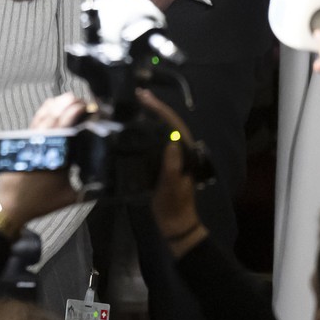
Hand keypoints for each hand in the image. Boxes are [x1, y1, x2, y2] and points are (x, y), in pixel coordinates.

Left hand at [0, 93, 84, 228]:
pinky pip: (35, 119)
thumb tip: (108, 186)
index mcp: (56, 152)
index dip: (79, 111)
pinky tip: (52, 104)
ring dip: (59, 103)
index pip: (68, 124)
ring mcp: (31, 139)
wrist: (9, 204)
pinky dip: (45, 109)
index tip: (91, 107)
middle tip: (85, 102)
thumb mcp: (69, 197)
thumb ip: (89, 191)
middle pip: (57, 114)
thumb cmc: (39, 202)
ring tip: (73, 99)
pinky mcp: (23, 140)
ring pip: (45, 114)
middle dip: (71, 103)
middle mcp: (43, 141)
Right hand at [138, 91, 207, 255]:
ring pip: (163, 130)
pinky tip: (134, 126)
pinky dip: (146, 129)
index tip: (144, 97)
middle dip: (155, 107)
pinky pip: (155, 141)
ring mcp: (172, 157)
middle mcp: (180, 151)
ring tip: (134, 104)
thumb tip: (171, 143)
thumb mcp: (171, 189)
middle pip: (169, 123)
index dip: (160, 109)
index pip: (174, 125)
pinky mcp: (162, 163)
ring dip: (151, 115)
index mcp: (185, 154)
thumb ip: (173, 168)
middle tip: (136, 94)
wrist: (176, 225)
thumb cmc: (173, 207)